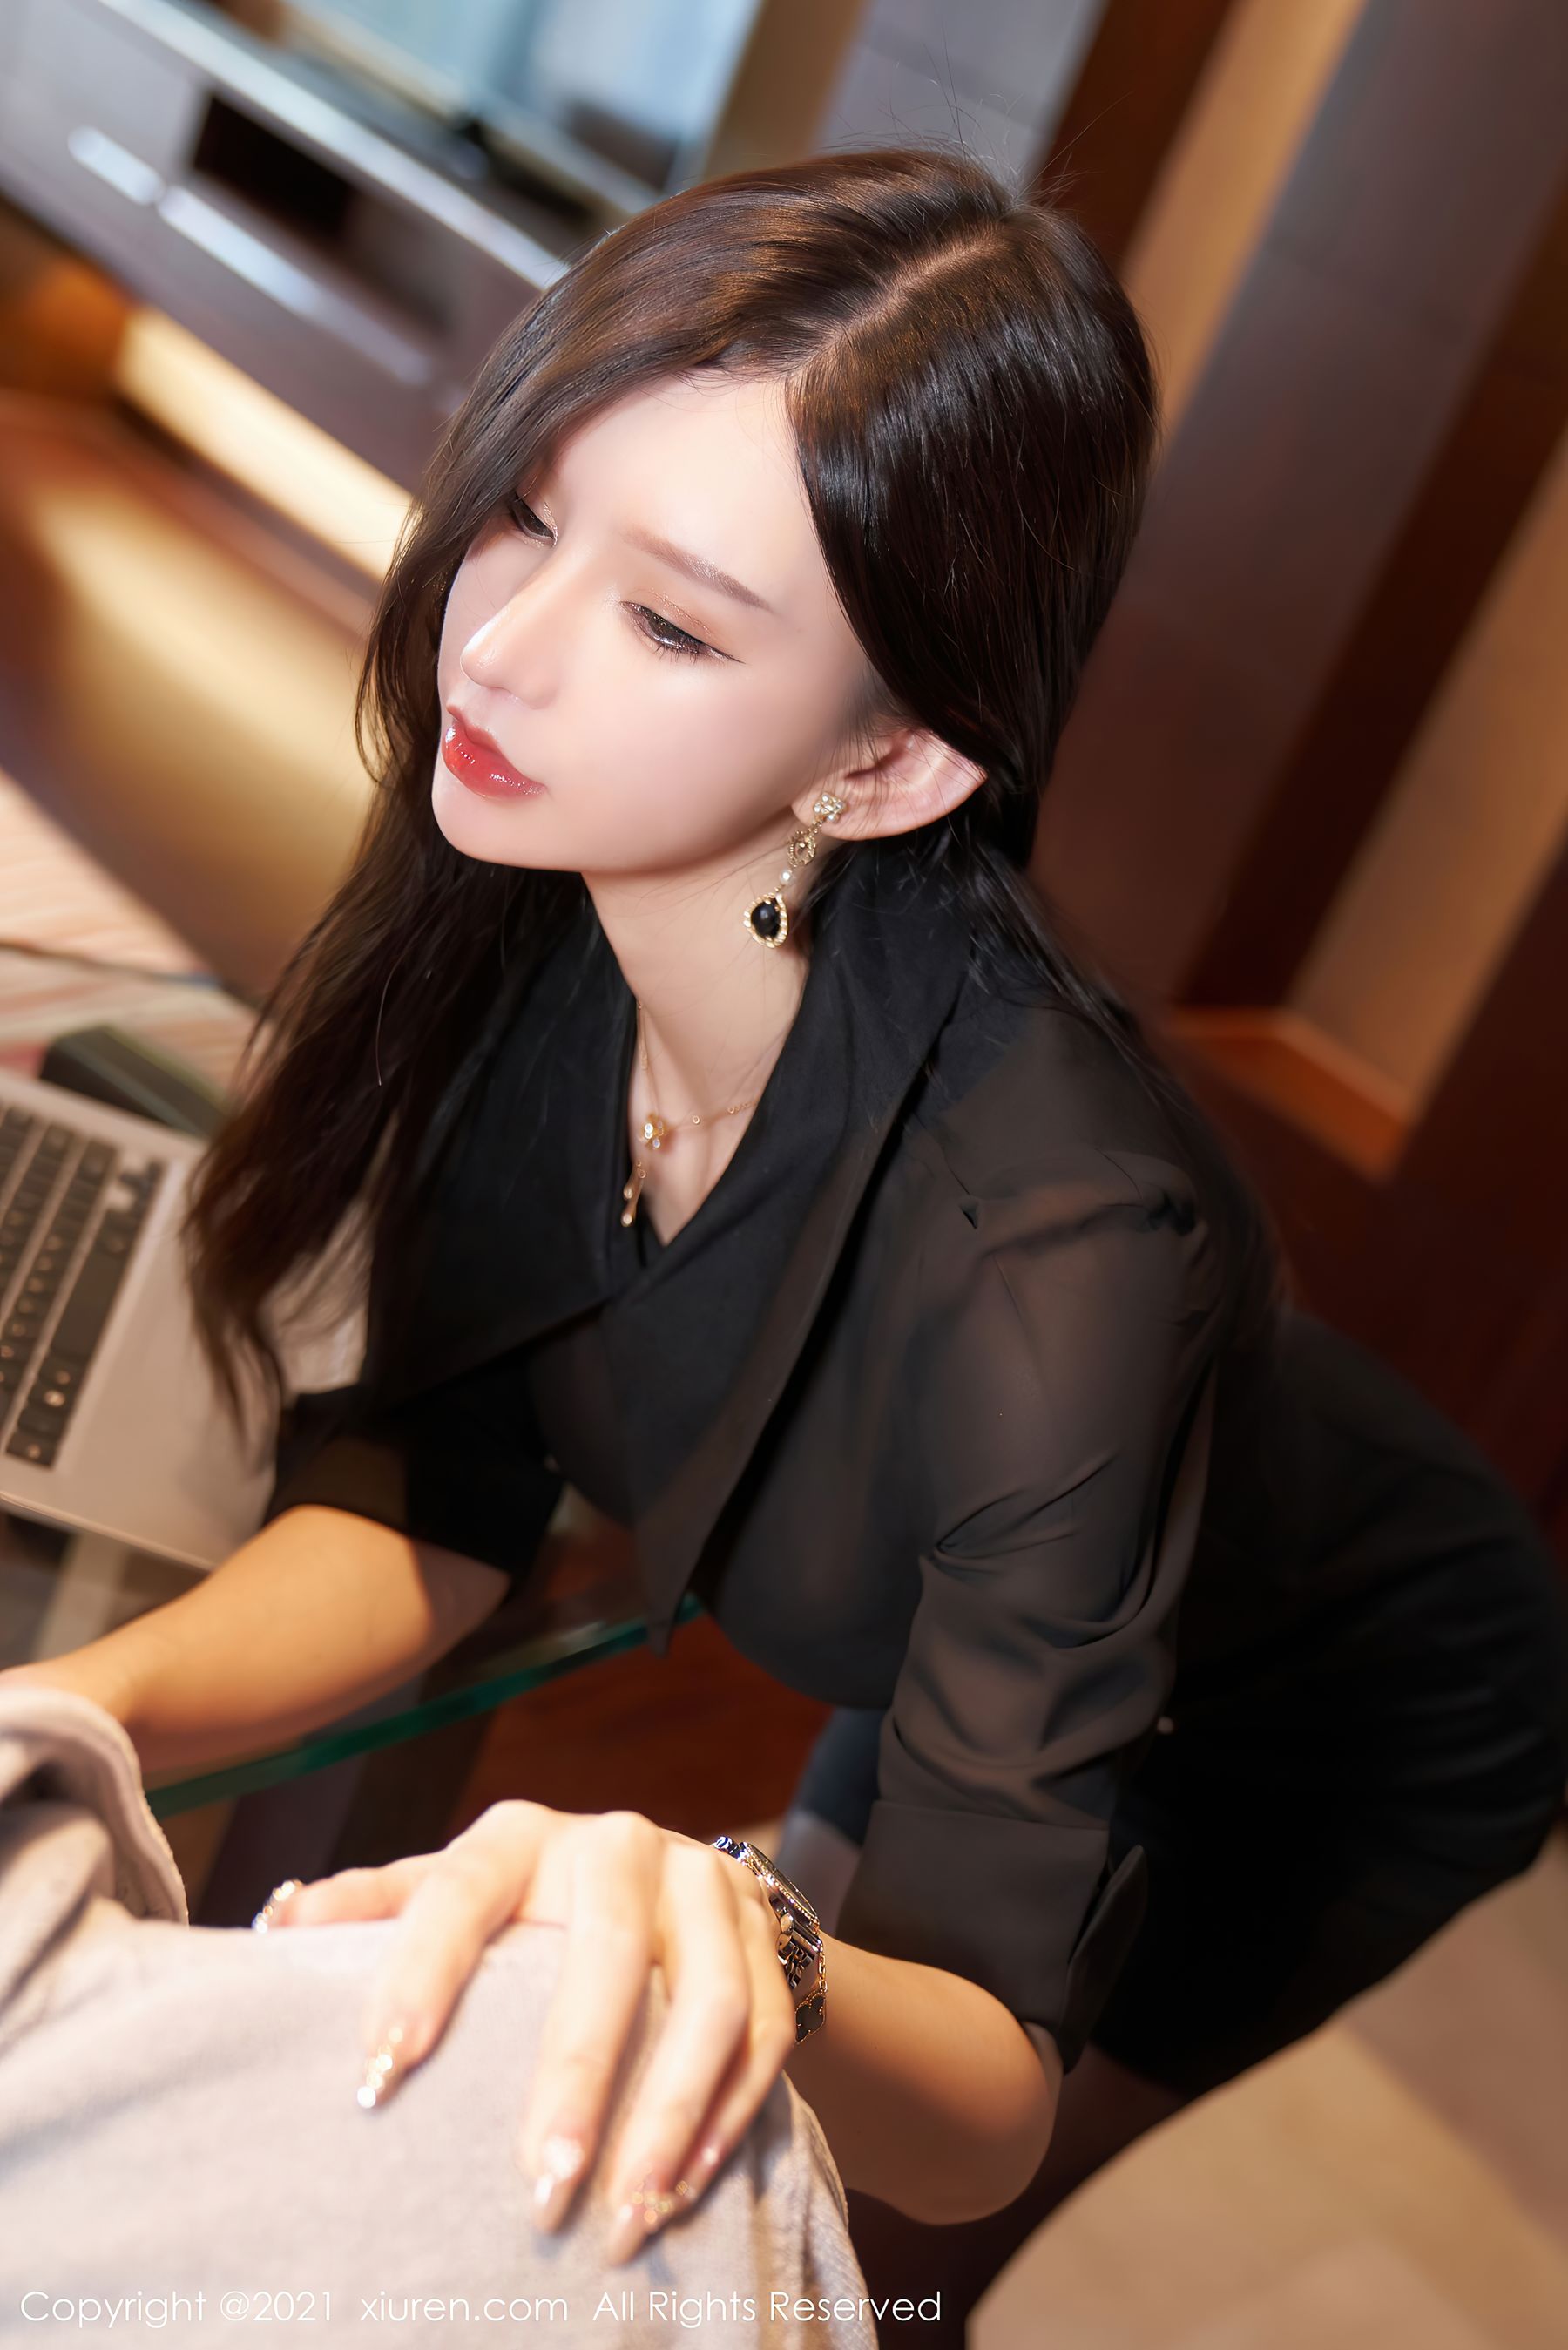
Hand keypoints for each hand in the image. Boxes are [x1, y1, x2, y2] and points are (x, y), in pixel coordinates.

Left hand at [253, 1801, 799, 2264]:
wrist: (665, 1886)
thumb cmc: (526, 1910)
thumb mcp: (449, 1893)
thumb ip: (374, 1907)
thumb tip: (275, 1922)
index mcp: (520, 1836)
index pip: (459, 1891)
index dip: (420, 1975)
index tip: (376, 2077)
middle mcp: (617, 1845)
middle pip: (607, 1952)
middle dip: (576, 2076)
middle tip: (538, 2189)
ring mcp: (703, 1885)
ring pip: (708, 2000)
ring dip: (669, 2117)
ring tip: (624, 2219)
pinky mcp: (765, 1935)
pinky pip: (765, 2030)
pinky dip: (728, 2114)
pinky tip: (683, 2190)